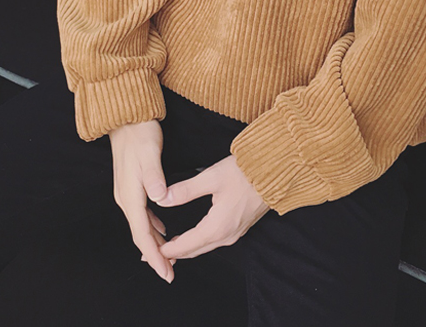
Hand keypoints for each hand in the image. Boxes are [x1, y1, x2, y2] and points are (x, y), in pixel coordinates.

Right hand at [108, 119, 177, 282]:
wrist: (126, 119)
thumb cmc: (140, 134)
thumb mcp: (149, 154)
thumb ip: (155, 177)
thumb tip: (160, 198)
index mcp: (130, 195)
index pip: (142, 234)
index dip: (154, 255)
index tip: (166, 271)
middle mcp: (126, 198)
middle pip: (140, 234)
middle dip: (155, 255)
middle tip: (169, 272)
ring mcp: (127, 192)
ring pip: (141, 225)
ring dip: (153, 242)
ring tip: (167, 256)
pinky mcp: (131, 185)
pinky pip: (142, 214)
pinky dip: (152, 225)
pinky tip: (162, 228)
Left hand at [156, 154, 270, 260]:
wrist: (275, 172)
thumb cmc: (245, 173)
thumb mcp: (211, 177)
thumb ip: (185, 190)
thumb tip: (162, 198)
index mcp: (217, 227)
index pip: (185, 246)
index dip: (166, 249)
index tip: (149, 251)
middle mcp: (226, 235)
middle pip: (194, 251)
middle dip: (173, 253)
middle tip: (153, 253)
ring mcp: (235, 233)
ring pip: (204, 247)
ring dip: (186, 249)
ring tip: (168, 247)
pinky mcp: (240, 227)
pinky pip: (214, 242)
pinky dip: (199, 243)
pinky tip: (192, 237)